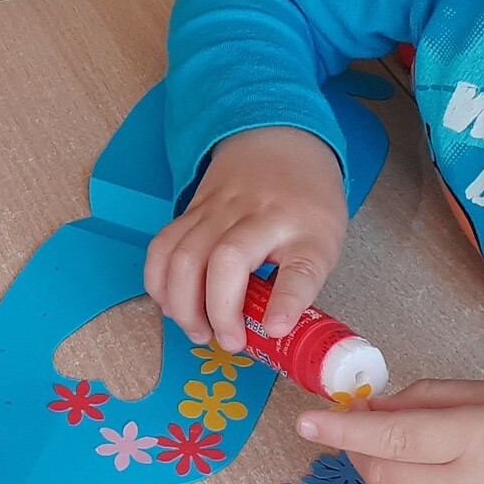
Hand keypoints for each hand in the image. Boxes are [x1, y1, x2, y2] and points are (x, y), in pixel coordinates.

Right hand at [142, 125, 345, 350]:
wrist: (280, 141)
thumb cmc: (306, 204)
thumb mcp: (324, 242)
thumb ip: (300, 284)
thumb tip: (270, 333)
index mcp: (305, 229)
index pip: (300, 266)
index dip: (287, 301)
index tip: (274, 329)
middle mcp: (260, 216)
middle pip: (228, 260)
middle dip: (219, 310)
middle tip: (228, 342)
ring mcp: (219, 209)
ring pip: (186, 255)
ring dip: (183, 303)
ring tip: (197, 331)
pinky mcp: (191, 210)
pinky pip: (163, 245)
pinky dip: (159, 281)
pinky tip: (171, 304)